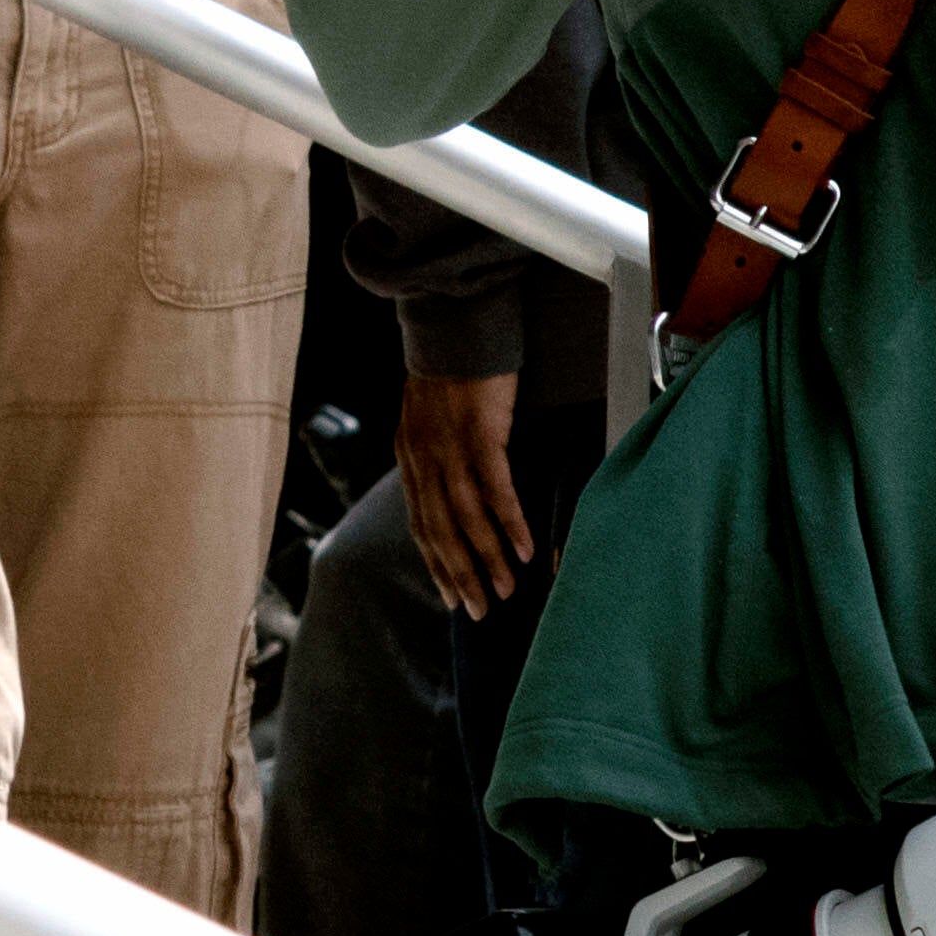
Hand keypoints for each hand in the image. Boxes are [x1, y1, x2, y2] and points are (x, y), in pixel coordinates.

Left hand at [399, 363, 537, 619]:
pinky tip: (524, 549)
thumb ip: (440, 459)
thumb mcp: (434, 420)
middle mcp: (422, 457)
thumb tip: (455, 495)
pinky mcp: (479, 431)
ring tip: (507, 590)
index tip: (453, 598)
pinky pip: (494, 487)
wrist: (454, 323)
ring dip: (487, 558)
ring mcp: (448, 445)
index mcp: (411, 457)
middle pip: (440, 530)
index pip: (419, 524)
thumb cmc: (453, 372)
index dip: (436, 564)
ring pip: (465, 516)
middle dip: (461, 575)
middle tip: (481, 612)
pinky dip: (508, 521)